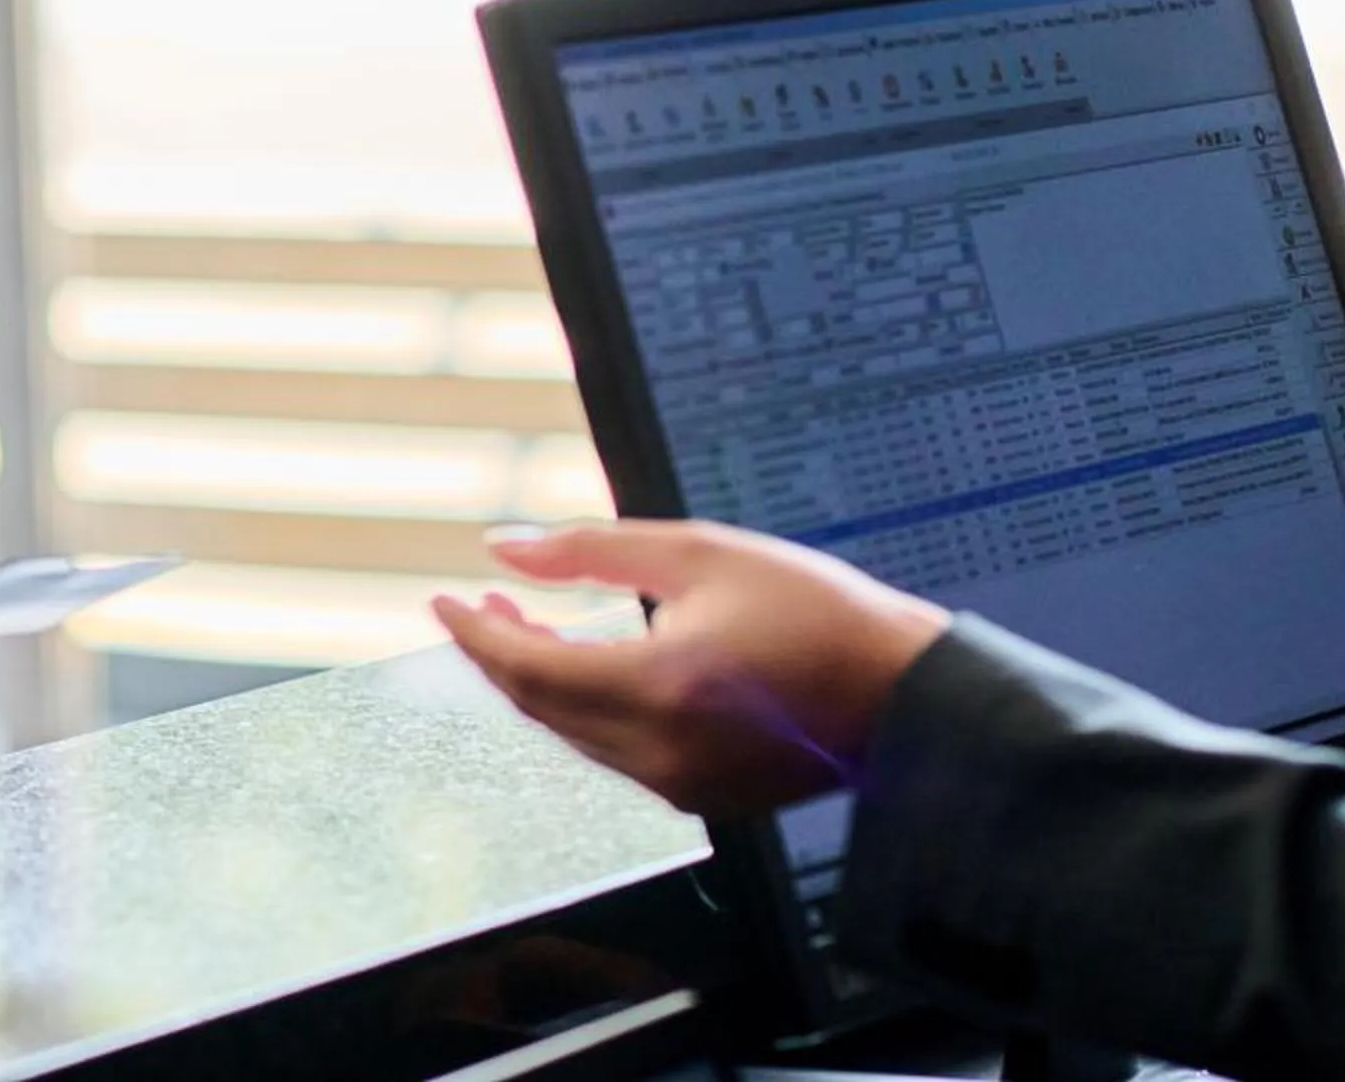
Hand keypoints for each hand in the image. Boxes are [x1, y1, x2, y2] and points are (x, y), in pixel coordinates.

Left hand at [431, 520, 950, 813]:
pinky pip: (615, 753)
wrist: (905, 693)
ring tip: (530, 625)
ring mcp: (681, 784)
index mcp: (656, 689)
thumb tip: (501, 547)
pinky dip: (587, 710)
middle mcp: (660, 751)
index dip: (473, 634)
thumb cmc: (814, 612)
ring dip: (542, 683)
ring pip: (574, 734)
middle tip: (483, 605)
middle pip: (540, 707)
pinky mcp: (703, 796)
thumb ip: (586, 549)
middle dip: (500, 655)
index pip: (526, 669)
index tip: (439, 600)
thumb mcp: (697, 552)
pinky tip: (590, 666)